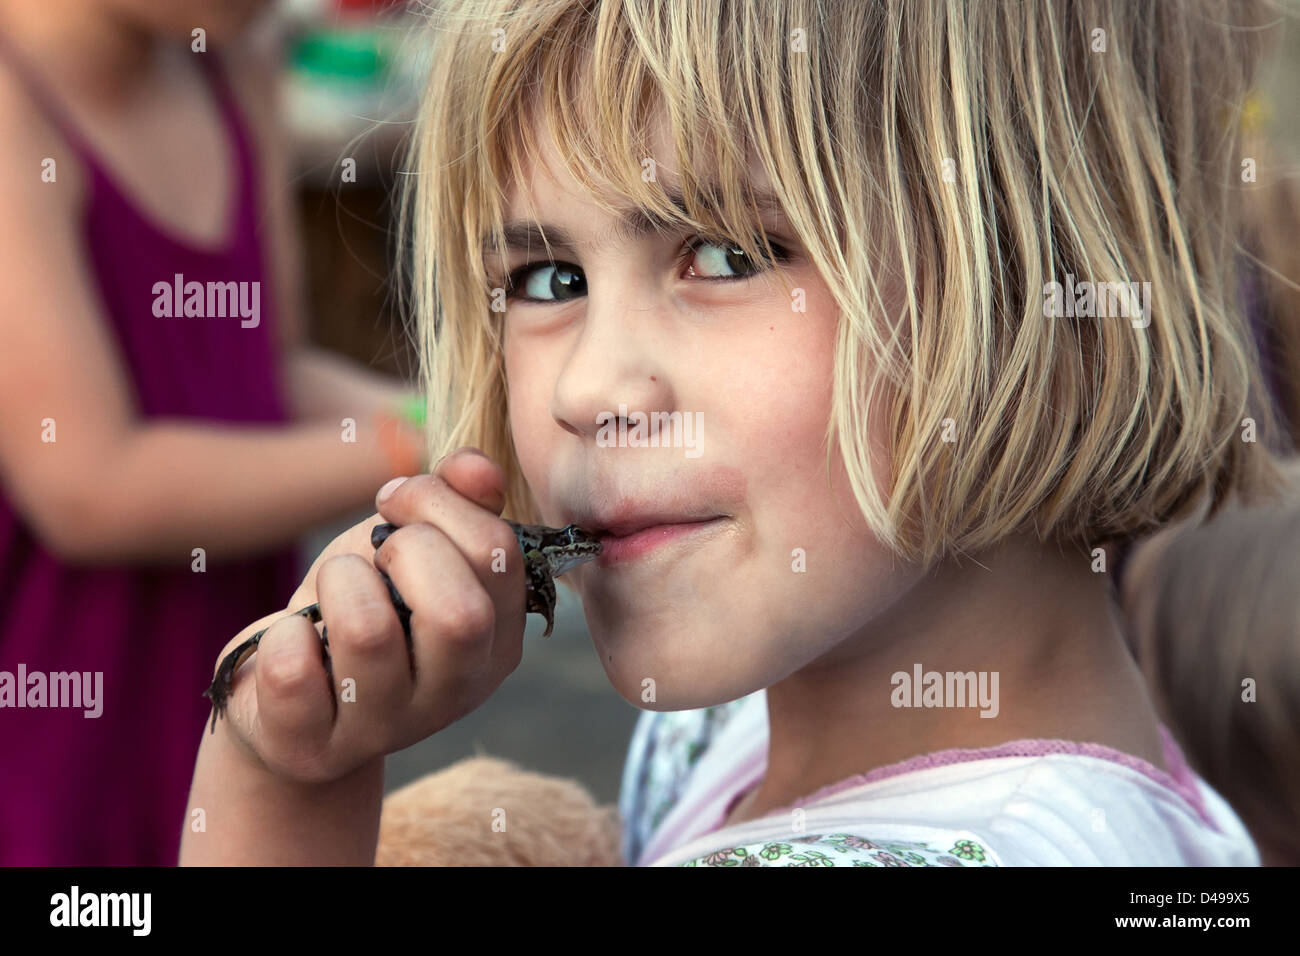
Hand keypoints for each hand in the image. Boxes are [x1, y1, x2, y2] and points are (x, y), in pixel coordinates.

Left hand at [209, 448, 527, 783]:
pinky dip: (283, 632)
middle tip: (375, 559)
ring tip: (332, 594)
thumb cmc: (364, 603)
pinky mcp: (316, 747)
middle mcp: (459, 691)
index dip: (438, 503)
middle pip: (459, 614)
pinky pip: (293, 667)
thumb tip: (478, 471)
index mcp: (499, 637)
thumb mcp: (412, 543)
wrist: (289, 694)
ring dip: (337, 582)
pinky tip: (297, 641)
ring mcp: (390, 728)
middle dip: (402, 552)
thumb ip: (458, 497)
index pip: (498, 555)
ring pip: (368, 631)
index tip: (396, 504)